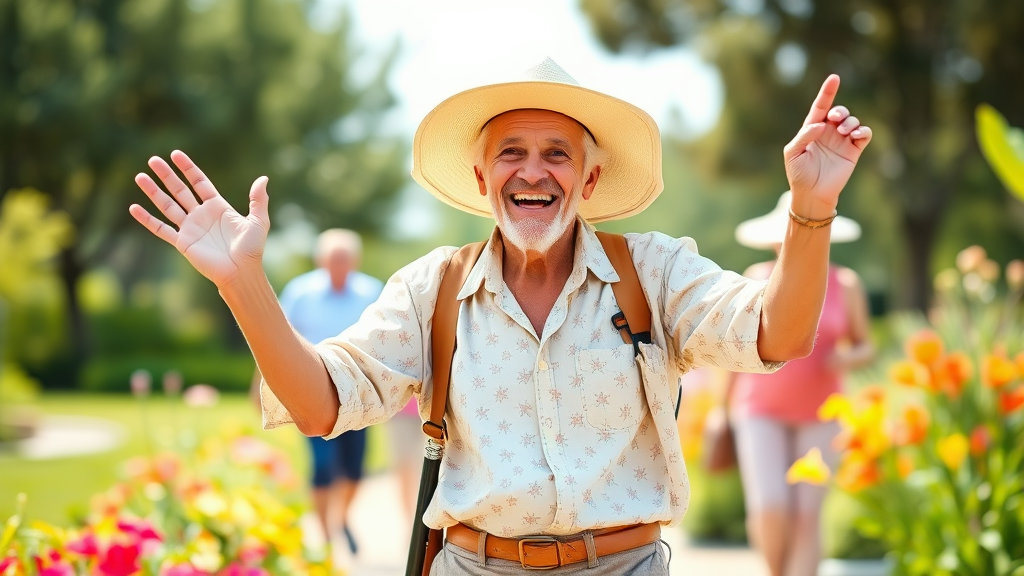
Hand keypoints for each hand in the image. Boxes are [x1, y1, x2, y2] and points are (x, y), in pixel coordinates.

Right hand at [129, 150, 269, 288]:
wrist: (241, 272)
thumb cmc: (251, 249)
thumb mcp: (258, 221)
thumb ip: (258, 199)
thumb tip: (264, 178)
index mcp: (218, 207)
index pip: (199, 182)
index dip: (188, 168)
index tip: (175, 154)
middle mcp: (201, 215)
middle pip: (180, 190)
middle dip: (166, 175)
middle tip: (153, 160)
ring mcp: (190, 228)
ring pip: (167, 205)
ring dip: (153, 192)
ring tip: (140, 177)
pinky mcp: (182, 242)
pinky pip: (161, 229)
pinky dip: (147, 220)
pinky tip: (134, 208)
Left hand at [783, 75, 871, 216]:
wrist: (811, 194)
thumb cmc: (798, 174)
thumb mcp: (793, 153)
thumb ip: (804, 136)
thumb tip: (820, 125)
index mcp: (812, 129)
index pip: (820, 107)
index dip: (827, 92)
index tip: (834, 78)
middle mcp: (828, 132)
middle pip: (839, 111)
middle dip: (839, 111)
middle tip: (835, 119)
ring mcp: (842, 141)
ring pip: (853, 121)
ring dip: (850, 122)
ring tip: (844, 131)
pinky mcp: (854, 151)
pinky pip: (864, 134)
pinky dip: (863, 131)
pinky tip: (856, 135)